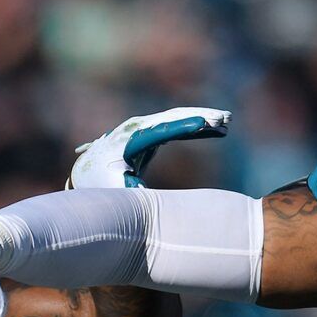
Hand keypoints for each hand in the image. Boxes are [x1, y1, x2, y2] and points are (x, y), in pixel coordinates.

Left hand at [66, 107, 231, 189]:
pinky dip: (196, 129)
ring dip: (202, 120)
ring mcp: (144, 128)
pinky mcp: (151, 134)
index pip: (161, 130)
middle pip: (173, 118)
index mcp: (128, 142)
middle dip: (200, 117)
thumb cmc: (102, 187)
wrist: (89, 176)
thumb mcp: (117, 195)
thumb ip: (133, 194)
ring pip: (178, 119)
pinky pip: (177, 127)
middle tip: (226, 119)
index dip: (184, 125)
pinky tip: (216, 132)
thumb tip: (145, 198)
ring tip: (228, 122)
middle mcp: (137, 129)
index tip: (206, 122)